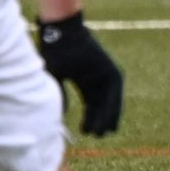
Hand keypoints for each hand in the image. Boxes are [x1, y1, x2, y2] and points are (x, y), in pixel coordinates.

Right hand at [36, 11, 123, 135]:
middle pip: (101, 105)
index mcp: (84, 78)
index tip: (85, 131)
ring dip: (106, 118)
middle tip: (95, 135)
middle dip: (98, 120)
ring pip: (110, 103)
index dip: (89, 118)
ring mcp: (106, 75)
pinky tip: (109, 121)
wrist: (64, 35)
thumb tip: (61, 115)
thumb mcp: (54, 78)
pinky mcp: (113, 73)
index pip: (91, 103)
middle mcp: (97, 78)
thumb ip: (60, 95)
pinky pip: (115, 96)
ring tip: (102, 133)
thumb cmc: (54, 53)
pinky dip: (112, 109)